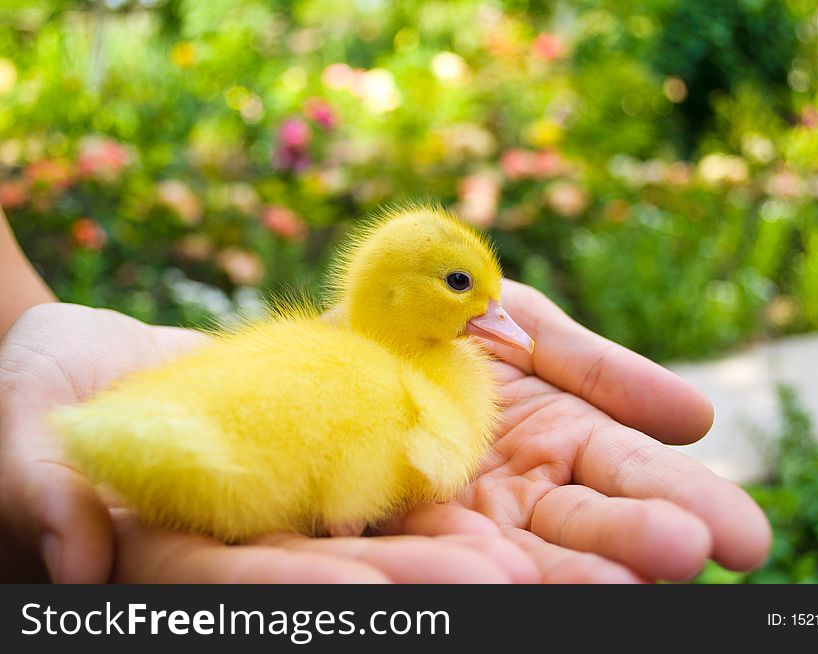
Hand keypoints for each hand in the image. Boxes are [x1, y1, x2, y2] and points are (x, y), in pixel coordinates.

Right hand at [0, 303, 536, 582]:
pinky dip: (417, 475)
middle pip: (330, 568)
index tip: (383, 597)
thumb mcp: (24, 446)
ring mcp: (277, 500)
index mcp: (172, 556)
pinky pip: (365, 464)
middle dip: (411, 578)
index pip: (245, 584)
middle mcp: (238, 538)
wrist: (87, 364)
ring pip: (362, 527)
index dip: (311, 591)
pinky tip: (479, 483)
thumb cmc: (33, 402)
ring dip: (438, 542)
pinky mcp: (304, 452)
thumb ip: (45, 497)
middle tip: (499, 582)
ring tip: (514, 557)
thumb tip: (76, 566)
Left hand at [388, 281, 770, 581]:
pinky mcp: (407, 532)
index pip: (637, 477)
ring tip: (617, 582)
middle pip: (592, 527)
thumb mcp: (526, 324)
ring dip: (571, 573)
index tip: (743, 538)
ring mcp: (470, 519)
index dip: (687, 501)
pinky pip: (439, 555)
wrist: (352, 326)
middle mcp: (528, 493)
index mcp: (569, 439)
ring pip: (526, 558)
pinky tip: (502, 577)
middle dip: (638, 542)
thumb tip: (700, 419)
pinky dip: (469, 566)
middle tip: (684, 553)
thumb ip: (599, 370)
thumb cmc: (448, 318)